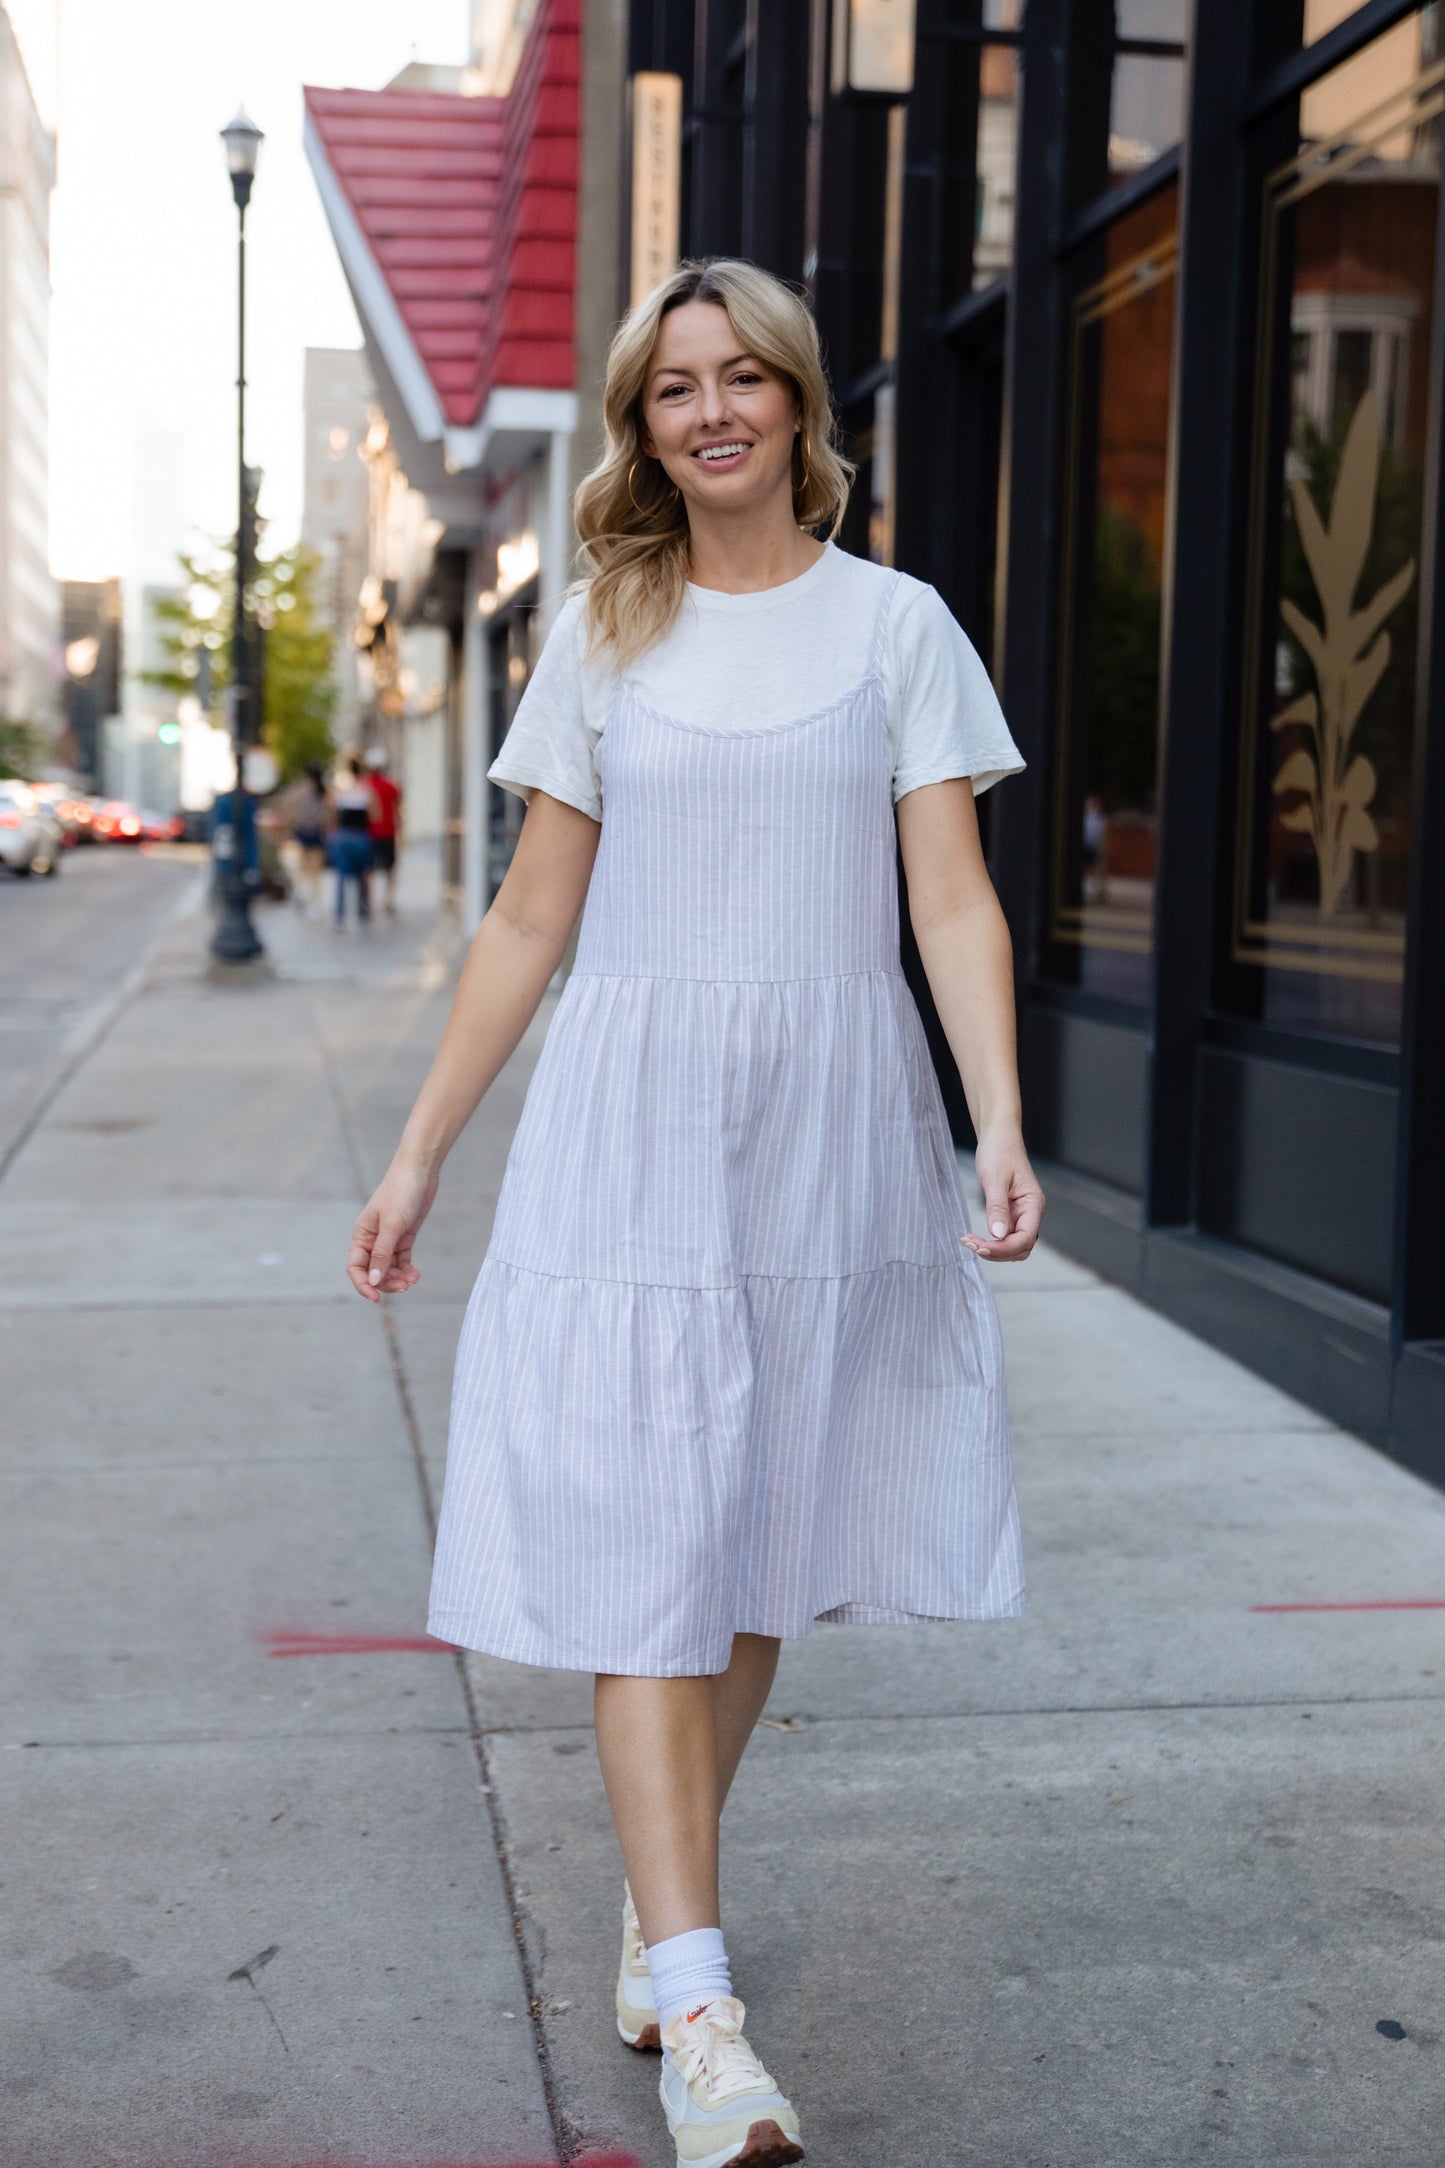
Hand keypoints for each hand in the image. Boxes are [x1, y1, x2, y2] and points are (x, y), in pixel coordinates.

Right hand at [347, 1159, 438, 1302]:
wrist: (420, 1172)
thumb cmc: (401, 1193)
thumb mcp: (391, 1226)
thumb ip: (382, 1254)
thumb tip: (374, 1280)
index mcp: (361, 1235)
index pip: (356, 1267)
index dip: (363, 1284)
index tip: (376, 1298)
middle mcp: (372, 1240)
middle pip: (373, 1271)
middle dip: (386, 1283)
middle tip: (404, 1286)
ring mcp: (388, 1239)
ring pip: (388, 1268)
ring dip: (398, 1278)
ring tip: (413, 1280)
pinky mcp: (403, 1237)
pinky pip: (401, 1260)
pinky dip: (407, 1270)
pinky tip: (415, 1274)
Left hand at [961, 1131, 1044, 1263]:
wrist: (998, 1138)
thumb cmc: (999, 1152)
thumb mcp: (995, 1179)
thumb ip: (997, 1208)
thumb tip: (997, 1235)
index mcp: (1033, 1204)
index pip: (1024, 1239)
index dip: (1003, 1248)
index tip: (979, 1247)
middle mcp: (1031, 1213)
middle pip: (1020, 1248)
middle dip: (997, 1252)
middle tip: (970, 1244)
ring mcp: (1021, 1215)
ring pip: (1012, 1246)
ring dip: (993, 1249)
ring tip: (969, 1241)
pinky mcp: (1011, 1214)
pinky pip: (1004, 1236)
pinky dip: (990, 1241)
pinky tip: (974, 1237)